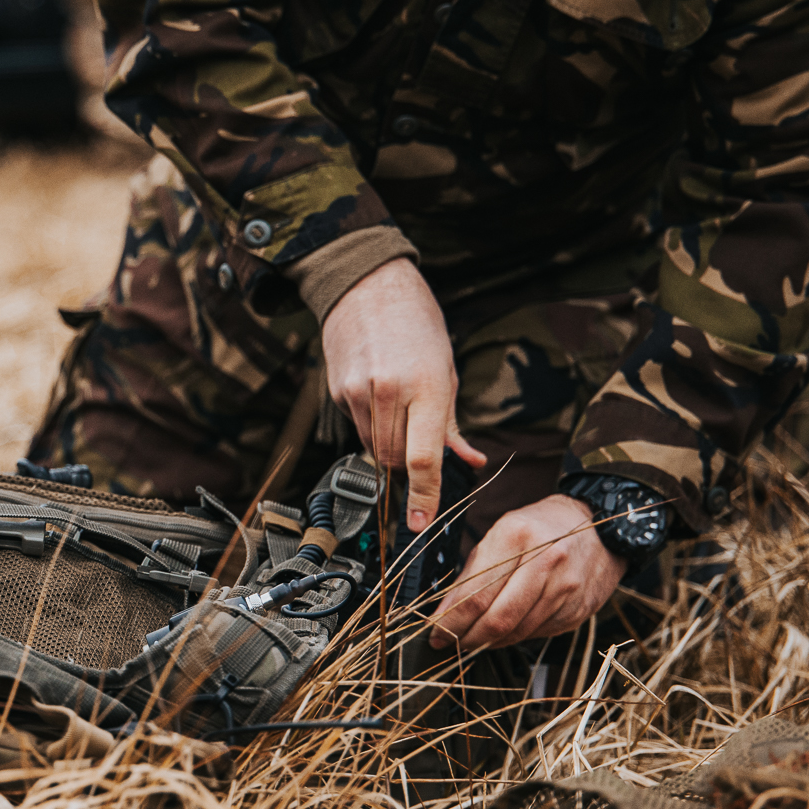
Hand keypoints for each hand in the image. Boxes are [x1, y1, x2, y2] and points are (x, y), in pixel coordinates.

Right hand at [322, 257, 486, 529]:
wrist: (367, 286)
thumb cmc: (416, 323)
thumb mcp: (447, 370)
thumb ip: (453, 424)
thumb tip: (470, 461)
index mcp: (427, 387)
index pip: (424, 459)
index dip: (424, 497)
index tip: (421, 522)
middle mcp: (390, 392)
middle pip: (397, 461)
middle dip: (410, 467)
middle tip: (420, 447)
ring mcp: (359, 393)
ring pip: (376, 449)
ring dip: (391, 448)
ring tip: (400, 414)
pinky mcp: (338, 391)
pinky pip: (358, 429)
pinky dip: (373, 427)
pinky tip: (379, 397)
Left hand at [428, 494, 624, 650]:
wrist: (602, 530)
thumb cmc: (542, 528)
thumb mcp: (502, 532)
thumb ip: (474, 571)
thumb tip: (446, 610)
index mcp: (518, 536)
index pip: (476, 593)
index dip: (451, 620)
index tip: (434, 631)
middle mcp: (546, 562)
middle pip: (497, 619)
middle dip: (466, 638)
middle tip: (448, 643)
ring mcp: (566, 589)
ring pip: (517, 632)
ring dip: (488, 641)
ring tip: (471, 638)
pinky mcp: (577, 610)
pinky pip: (537, 633)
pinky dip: (514, 637)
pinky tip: (502, 632)